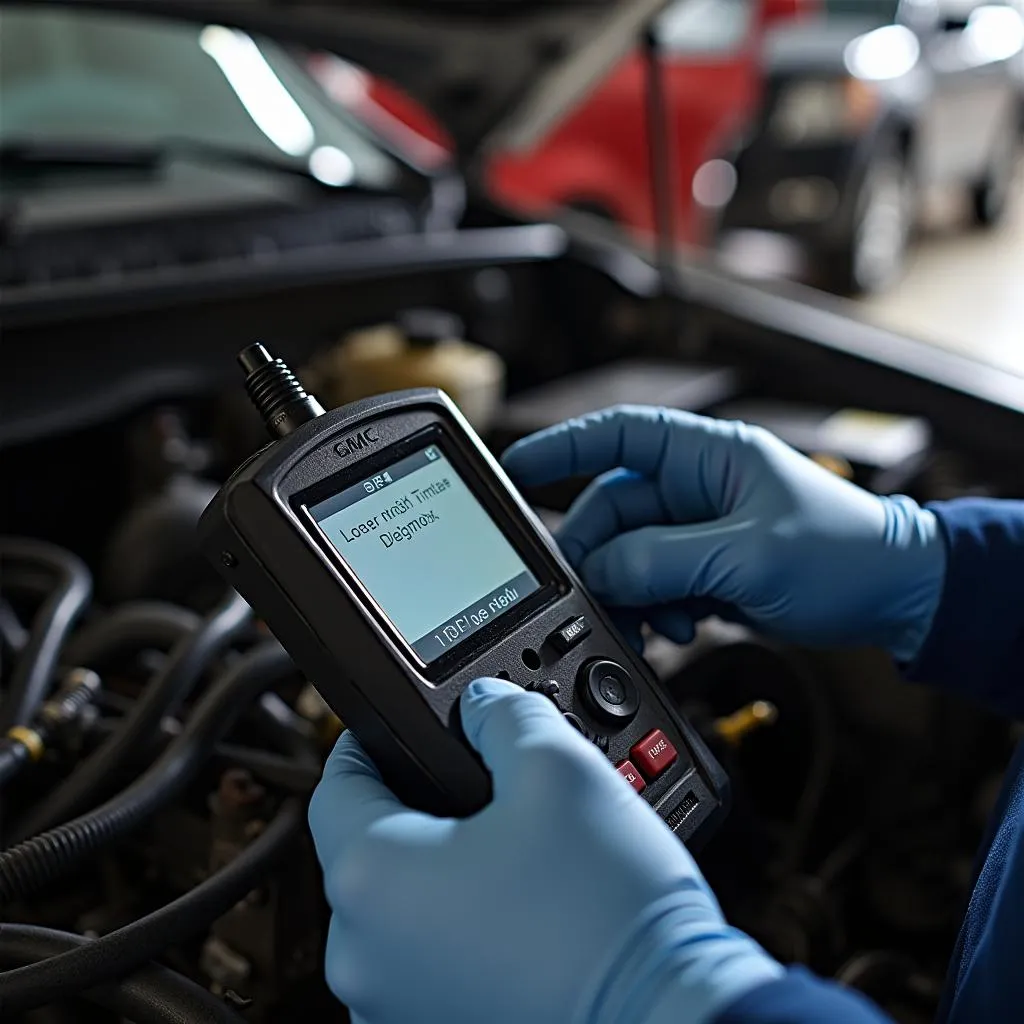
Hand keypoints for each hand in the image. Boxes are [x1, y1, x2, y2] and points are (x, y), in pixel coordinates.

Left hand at [308, 680, 780, 1023]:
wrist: (669, 1017)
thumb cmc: (608, 918)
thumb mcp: (560, 770)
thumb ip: (505, 715)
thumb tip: (486, 702)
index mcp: (372, 880)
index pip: (337, 784)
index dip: (368, 740)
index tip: (395, 726)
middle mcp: (364, 955)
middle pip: (371, 847)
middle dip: (421, 806)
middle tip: (482, 787)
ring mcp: (393, 1007)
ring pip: (402, 907)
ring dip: (443, 870)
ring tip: (515, 851)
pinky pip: (428, 960)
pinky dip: (460, 928)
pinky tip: (519, 909)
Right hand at [502, 406, 945, 660]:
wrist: (893, 597)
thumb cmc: (845, 553)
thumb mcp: (749, 555)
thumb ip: (664, 560)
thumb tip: (600, 571)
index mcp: (706, 455)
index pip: (616, 435)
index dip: (562, 447)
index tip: (516, 468)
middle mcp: (694, 487)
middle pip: (612, 512)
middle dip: (602, 558)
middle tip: (599, 596)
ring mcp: (697, 531)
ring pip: (629, 557)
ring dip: (633, 594)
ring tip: (660, 622)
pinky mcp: (705, 569)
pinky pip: (653, 585)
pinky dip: (656, 610)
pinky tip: (682, 627)